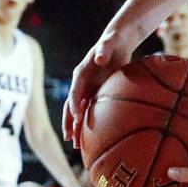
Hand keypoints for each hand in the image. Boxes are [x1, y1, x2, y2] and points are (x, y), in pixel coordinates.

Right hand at [63, 28, 129, 147]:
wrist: (118, 41)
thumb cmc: (112, 41)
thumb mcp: (108, 43)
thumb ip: (103, 50)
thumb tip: (100, 58)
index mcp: (81, 73)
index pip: (75, 92)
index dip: (75, 105)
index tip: (77, 117)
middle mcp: (82, 82)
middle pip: (72, 105)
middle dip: (69, 122)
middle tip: (69, 138)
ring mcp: (88, 88)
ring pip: (79, 111)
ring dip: (76, 127)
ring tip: (76, 145)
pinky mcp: (97, 92)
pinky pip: (90, 110)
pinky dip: (88, 123)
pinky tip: (91, 137)